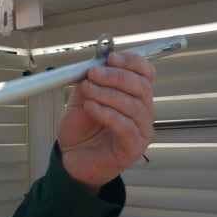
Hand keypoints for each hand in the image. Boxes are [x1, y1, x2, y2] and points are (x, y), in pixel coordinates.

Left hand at [58, 51, 155, 189]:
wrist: (71, 159)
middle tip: (93, 73)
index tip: (110, 57)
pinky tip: (91, 108)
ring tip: (88, 90)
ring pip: (134, 106)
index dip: (131, 61)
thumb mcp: (82, 98)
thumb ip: (90, 81)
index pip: (145, 73)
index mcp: (134, 96)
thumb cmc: (80, 130)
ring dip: (108, 94)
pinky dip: (107, 113)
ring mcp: (141, 131)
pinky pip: (125, 126)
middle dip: (116, 76)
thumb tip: (96, 63)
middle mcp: (143, 111)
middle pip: (141, 86)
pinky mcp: (133, 148)